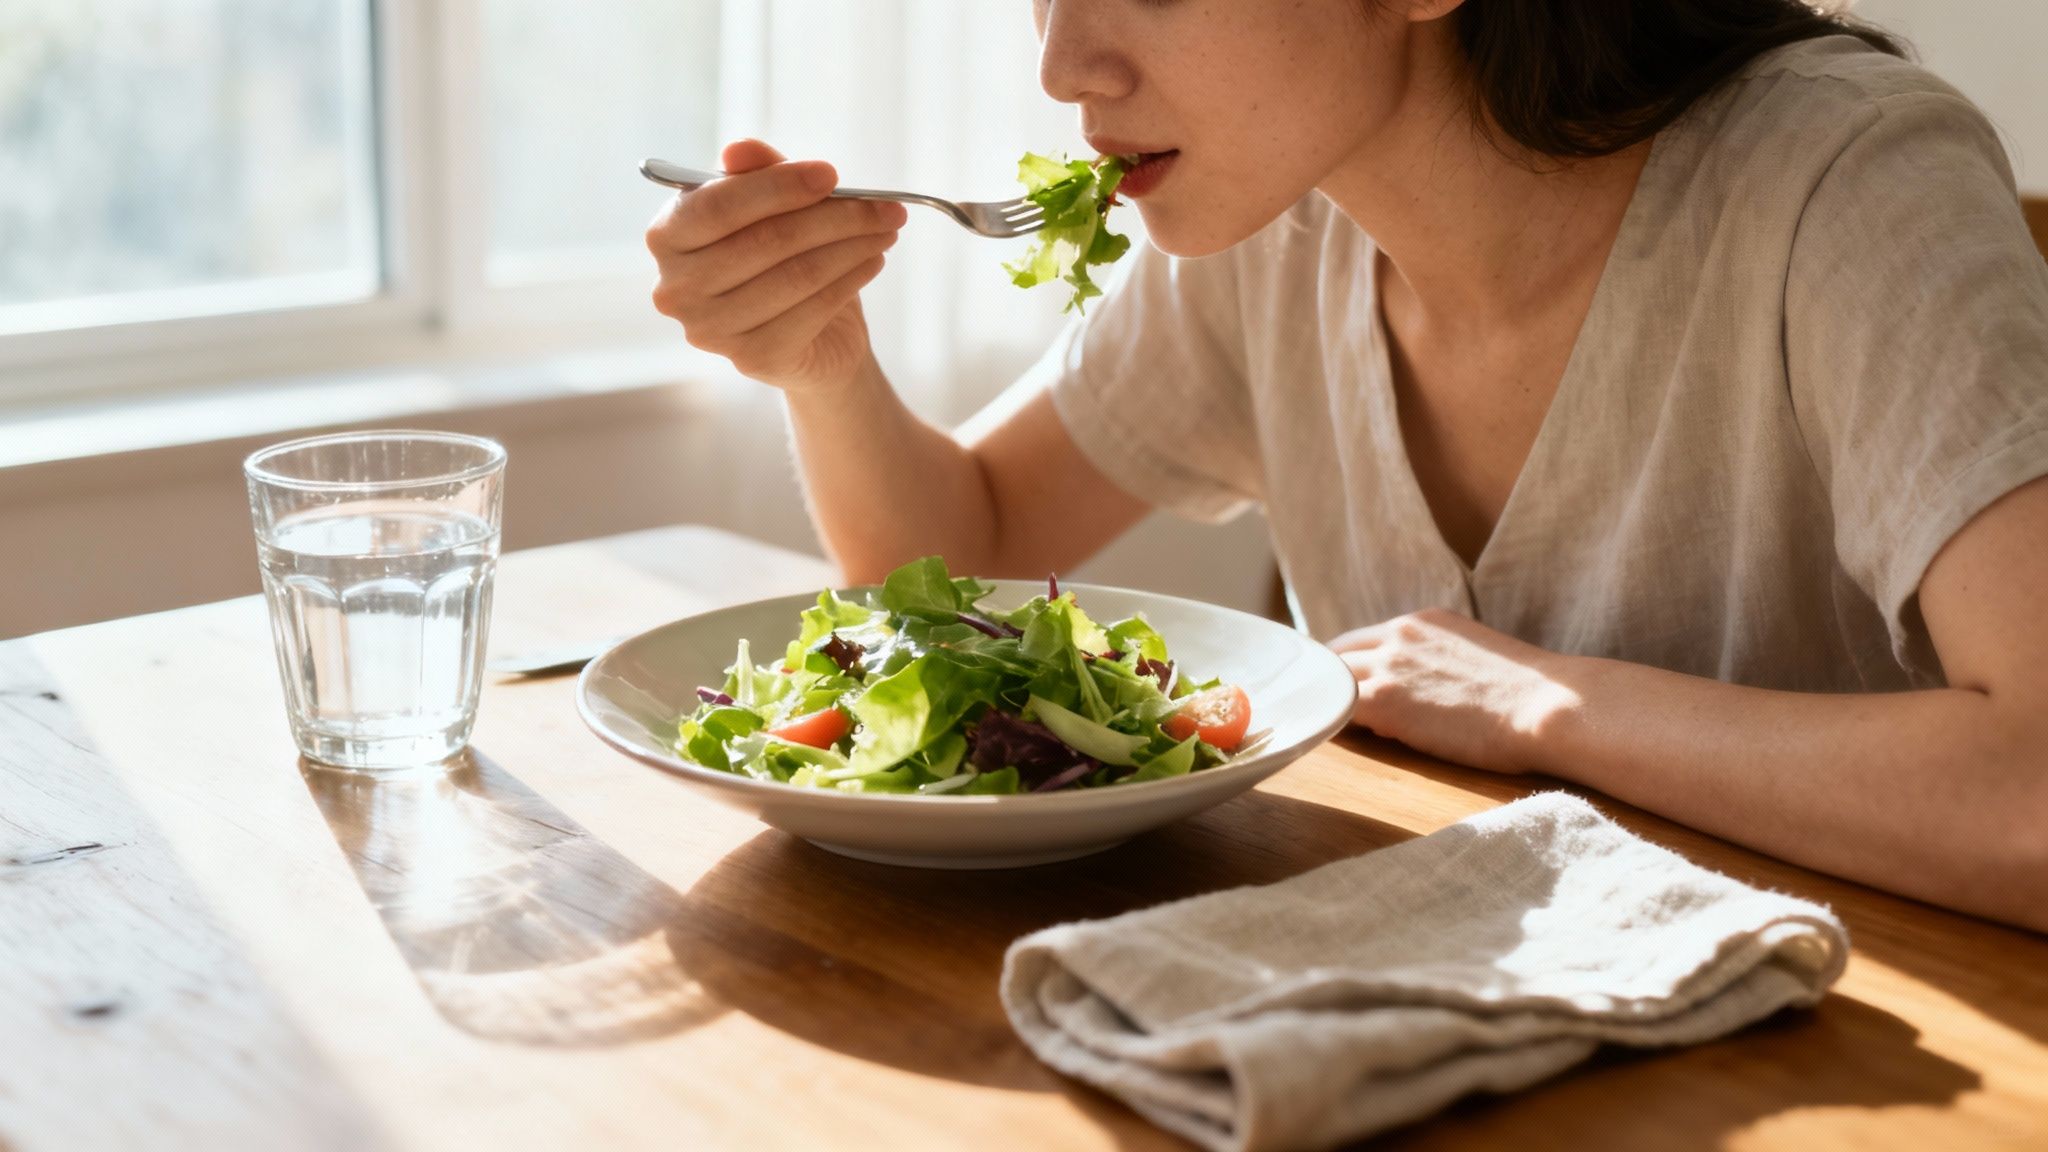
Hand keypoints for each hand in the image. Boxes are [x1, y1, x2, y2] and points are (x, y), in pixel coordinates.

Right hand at [645, 139, 907, 391]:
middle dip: (836, 218)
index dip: (778, 186)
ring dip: (852, 247)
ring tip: (885, 229)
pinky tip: (874, 262)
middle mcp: (676, 288)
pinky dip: (851, 281)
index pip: (718, 205)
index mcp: (667, 236)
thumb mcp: (769, 206)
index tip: (832, 174)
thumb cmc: (778, 257)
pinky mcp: (752, 359)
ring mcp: (710, 330)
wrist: (808, 337)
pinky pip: (812, 310)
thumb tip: (740, 149)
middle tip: (884, 206)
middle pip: (767, 241)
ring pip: (796, 275)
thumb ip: (756, 173)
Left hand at [1328, 608, 1584, 773]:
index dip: (1351, 670)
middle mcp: (1398, 634)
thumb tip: (1418, 694)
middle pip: (1337, 656)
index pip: (1362, 642)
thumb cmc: (1528, 696)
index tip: (1351, 694)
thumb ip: (1435, 664)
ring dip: (1331, 706)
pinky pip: (1335, 709)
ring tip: (1336, 735)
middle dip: (1333, 686)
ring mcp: (1388, 665)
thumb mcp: (1471, 657)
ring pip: (1331, 681)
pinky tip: (1339, 745)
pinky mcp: (1383, 700)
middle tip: (1334, 717)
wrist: (1547, 706)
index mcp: (1421, 622)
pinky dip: (1330, 724)